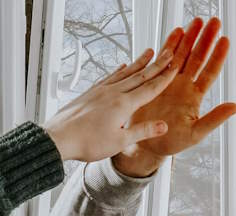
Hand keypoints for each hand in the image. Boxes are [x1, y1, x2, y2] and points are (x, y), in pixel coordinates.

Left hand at [43, 34, 180, 162]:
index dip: (164, 78)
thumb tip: (164, 125)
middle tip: (169, 52)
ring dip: (139, 63)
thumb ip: (142, 131)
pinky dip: (119, 71)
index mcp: (123, 105)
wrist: (59, 138)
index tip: (175, 66)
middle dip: (156, 64)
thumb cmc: (87, 142)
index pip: (150, 88)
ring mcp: (101, 90)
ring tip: (149, 52)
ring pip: (125, 73)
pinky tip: (122, 66)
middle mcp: (113, 93)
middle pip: (140, 76)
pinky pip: (109, 77)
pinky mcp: (91, 92)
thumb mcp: (120, 141)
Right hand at [112, 17, 235, 176]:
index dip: (217, 56)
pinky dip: (169, 46)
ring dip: (189, 38)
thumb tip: (235, 107)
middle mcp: (184, 86)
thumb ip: (214, 119)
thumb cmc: (171, 142)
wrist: (146, 144)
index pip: (210, 72)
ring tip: (196, 21)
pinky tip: (176, 32)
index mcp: (194, 97)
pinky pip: (163, 60)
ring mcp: (169, 82)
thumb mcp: (195, 133)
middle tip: (213, 22)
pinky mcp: (155, 81)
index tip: (225, 40)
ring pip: (182, 55)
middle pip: (197, 58)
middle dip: (205, 40)